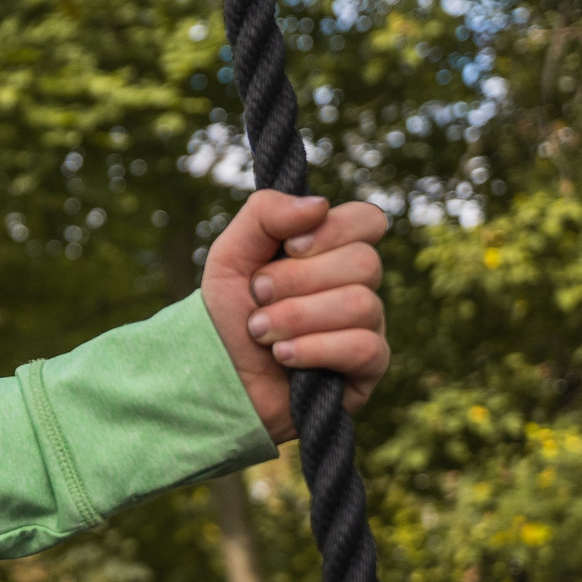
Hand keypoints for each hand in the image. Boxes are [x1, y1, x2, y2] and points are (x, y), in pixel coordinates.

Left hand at [201, 189, 388, 442]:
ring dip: (297, 317)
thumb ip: (265, 214)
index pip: (368, 221)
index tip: (291, 246)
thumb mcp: (230, 255)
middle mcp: (358, 286)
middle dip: (297, 279)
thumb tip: (319, 205)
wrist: (214, 376)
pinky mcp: (367, 369)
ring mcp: (367, 327)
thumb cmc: (227, 314)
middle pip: (364, 262)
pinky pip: (364, 348)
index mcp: (333, 252)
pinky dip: (314, 349)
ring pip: (361, 304)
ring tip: (259, 331)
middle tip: (257, 296)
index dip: (335, 230)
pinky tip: (282, 356)